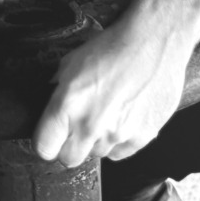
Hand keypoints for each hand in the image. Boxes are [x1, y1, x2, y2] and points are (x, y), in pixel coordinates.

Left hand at [33, 3, 193, 165]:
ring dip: (97, 140)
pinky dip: (119, 141)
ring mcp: (118, 134)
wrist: (155, 41)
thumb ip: (59, 90)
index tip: (51, 137)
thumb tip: (53, 106)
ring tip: (107, 115)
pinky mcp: (142, 137)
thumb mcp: (73, 62)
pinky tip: (123, 119)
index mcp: (68, 105)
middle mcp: (91, 125)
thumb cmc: (114, 46)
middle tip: (77, 130)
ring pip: (97, 154)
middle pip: (69, 159)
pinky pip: (121, 152)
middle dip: (69, 147)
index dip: (46, 143)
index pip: (44, 148)